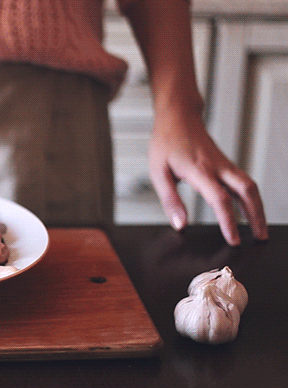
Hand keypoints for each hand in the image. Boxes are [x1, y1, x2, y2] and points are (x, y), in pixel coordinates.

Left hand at [148, 106, 267, 245]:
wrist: (178, 116)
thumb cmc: (166, 142)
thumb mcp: (158, 172)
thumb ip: (170, 200)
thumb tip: (180, 224)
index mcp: (199, 170)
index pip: (220, 199)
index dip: (228, 221)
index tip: (234, 239)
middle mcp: (217, 167)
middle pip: (247, 191)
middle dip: (257, 216)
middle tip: (260, 238)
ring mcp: (224, 164)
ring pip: (249, 186)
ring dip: (258, 207)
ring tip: (260, 229)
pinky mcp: (225, 164)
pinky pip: (243, 182)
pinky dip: (250, 198)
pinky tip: (250, 211)